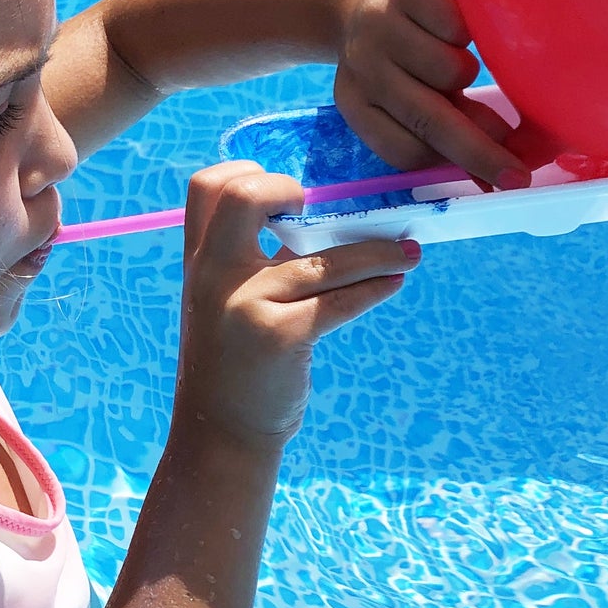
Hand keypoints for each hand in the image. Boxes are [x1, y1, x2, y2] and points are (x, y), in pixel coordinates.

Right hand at [172, 161, 417, 446]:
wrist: (220, 434)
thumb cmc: (232, 362)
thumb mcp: (222, 302)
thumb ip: (248, 261)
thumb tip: (319, 219)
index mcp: (199, 260)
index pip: (207, 186)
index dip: (249, 173)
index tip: (288, 194)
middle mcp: (215, 275)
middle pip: (244, 197)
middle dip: (287, 188)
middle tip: (326, 207)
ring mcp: (246, 304)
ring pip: (323, 260)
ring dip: (376, 251)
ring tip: (407, 251)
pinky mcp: (281, 337)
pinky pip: (341, 300)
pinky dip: (375, 287)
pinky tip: (392, 282)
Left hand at [332, 0, 532, 188]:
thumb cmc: (397, 54)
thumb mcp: (410, 93)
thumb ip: (446, 131)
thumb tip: (493, 178)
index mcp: (357, 102)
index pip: (406, 151)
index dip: (457, 165)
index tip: (502, 179)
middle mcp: (364, 66)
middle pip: (428, 120)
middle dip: (480, 150)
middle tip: (518, 172)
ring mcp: (380, 23)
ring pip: (448, 70)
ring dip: (465, 71)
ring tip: (457, 55)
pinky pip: (455, 23)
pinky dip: (465, 27)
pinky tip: (454, 21)